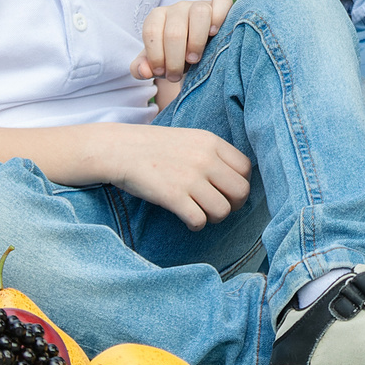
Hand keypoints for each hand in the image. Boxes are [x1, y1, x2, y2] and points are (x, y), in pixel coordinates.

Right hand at [96, 121, 253, 228]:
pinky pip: (200, 220)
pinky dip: (196, 225)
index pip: (246, 168)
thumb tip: (234, 180)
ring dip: (214, 217)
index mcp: (211, 142)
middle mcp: (205, 159)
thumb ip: (212, 154)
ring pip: (223, 210)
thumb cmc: (154, 147)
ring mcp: (190, 178)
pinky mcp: (174, 196)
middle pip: (241, 191)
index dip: (240, 184)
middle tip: (216, 206)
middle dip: (233, 205)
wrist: (118, 149)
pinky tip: (187, 220)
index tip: (226, 191)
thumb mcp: (189, 139)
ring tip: (200, 213)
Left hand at [131, 0, 233, 83]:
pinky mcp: (220, 5)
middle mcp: (177, 8)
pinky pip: (221, 1)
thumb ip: (141, 68)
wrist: (199, 50)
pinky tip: (214, 33)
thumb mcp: (157, 64)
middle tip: (176, 76)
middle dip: (174, 60)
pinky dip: (219, 16)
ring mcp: (199, 4)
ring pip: (199, 13)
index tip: (161, 72)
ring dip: (197, 42)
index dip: (155, 56)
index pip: (151, 31)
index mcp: (157, 17)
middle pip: (175, 31)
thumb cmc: (175, 56)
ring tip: (194, 59)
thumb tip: (144, 71)